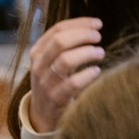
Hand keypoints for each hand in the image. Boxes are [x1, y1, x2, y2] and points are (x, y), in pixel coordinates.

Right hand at [28, 17, 104, 132]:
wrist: (42, 114)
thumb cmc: (53, 82)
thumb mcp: (51, 61)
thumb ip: (63, 45)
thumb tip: (91, 28)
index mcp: (37, 52)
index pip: (57, 30)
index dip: (80, 24)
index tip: (97, 24)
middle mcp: (38, 66)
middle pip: (60, 42)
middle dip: (83, 36)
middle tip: (98, 38)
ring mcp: (45, 83)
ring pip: (65, 60)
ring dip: (87, 53)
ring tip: (100, 53)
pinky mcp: (55, 99)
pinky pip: (73, 83)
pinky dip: (88, 75)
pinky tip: (96, 71)